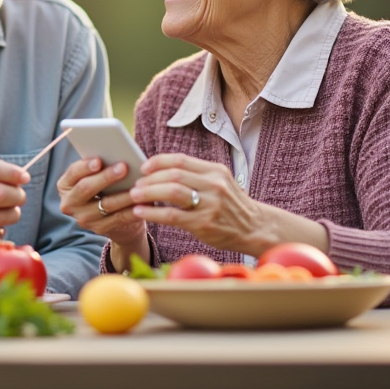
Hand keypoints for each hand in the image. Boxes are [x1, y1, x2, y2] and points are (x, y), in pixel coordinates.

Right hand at [57, 157, 146, 246]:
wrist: (109, 217)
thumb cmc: (104, 187)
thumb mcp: (96, 176)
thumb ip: (100, 165)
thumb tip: (117, 153)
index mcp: (65, 185)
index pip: (73, 173)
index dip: (85, 166)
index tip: (99, 160)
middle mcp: (70, 203)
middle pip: (87, 188)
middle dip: (106, 177)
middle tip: (123, 167)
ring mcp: (83, 218)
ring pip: (106, 204)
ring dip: (124, 194)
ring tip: (138, 185)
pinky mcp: (99, 229)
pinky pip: (119, 218)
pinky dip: (132, 209)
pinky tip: (142, 202)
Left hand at [129, 153, 261, 252]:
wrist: (255, 228)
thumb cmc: (231, 206)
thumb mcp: (220, 183)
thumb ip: (196, 175)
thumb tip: (162, 170)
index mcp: (215, 171)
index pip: (180, 160)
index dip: (158, 162)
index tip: (144, 167)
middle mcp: (213, 184)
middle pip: (173, 174)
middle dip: (149, 179)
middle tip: (135, 184)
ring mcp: (210, 204)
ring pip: (171, 191)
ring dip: (148, 192)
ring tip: (134, 196)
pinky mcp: (204, 224)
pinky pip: (171, 215)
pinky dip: (152, 212)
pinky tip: (140, 212)